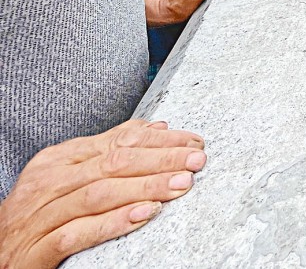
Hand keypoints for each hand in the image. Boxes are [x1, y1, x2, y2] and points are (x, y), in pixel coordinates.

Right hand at [0, 120, 205, 268]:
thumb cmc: (40, 213)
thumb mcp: (70, 175)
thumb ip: (110, 150)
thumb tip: (157, 127)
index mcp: (60, 159)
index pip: (118, 141)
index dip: (160, 141)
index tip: (194, 142)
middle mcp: (49, 182)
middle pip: (113, 164)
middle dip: (161, 160)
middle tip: (197, 161)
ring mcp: (41, 215)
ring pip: (100, 194)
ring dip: (146, 188)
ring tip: (181, 184)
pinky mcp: (36, 249)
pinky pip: (78, 233)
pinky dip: (113, 223)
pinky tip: (144, 216)